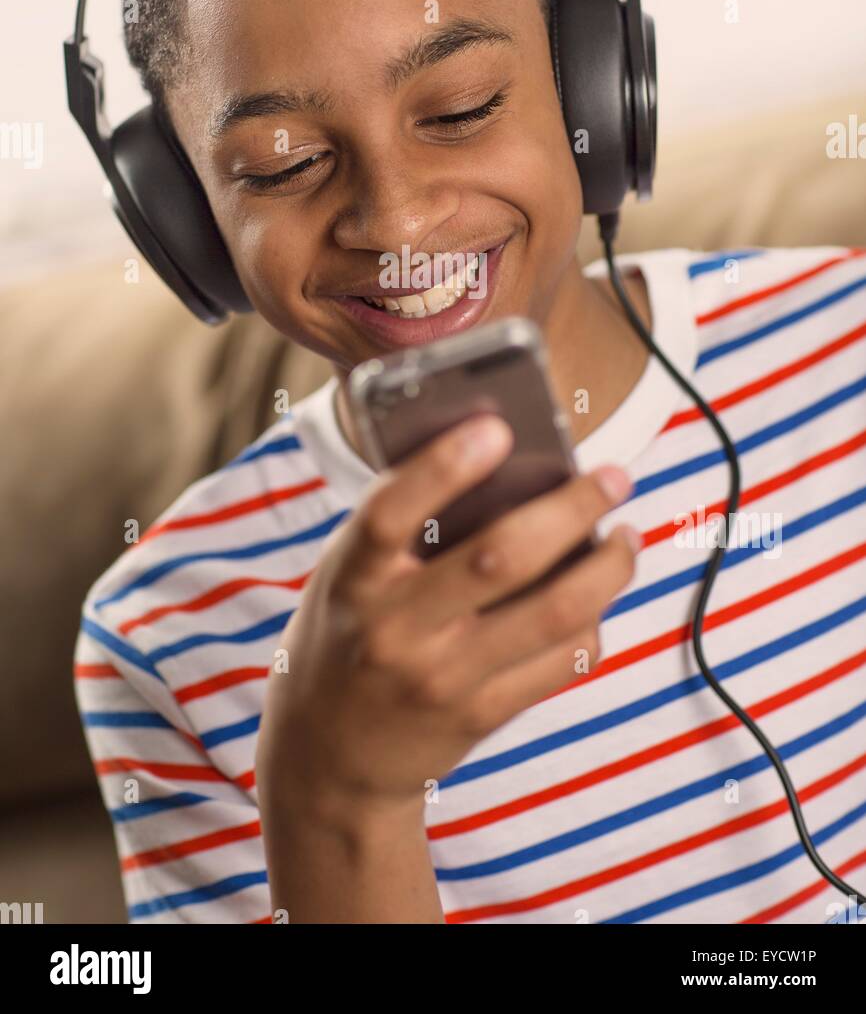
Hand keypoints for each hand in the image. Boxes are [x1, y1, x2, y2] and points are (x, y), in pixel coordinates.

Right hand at [255, 413, 636, 821]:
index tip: (497, 428)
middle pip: (500, 558)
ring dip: (607, 567)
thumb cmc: (346, 637)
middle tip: (614, 476)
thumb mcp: (345, 576)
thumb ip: (401, 529)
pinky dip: (593, 620)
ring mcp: (442, 679)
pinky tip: (600, 594)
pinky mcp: (481, 716)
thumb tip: (501, 463)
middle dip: (572, 508)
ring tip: (627, 535)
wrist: (329, 759)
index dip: (444, 467)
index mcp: (352, 581)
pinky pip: (560, 662)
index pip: (390, 515)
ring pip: (552, 612)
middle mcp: (395, 631)